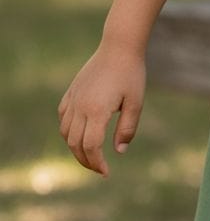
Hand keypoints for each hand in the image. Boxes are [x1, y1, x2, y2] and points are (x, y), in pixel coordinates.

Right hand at [58, 45, 145, 177]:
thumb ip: (127, 128)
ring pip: (66, 132)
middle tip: (99, 169)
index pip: (91, 146)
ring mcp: (73, 99)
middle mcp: (80, 106)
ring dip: (75, 148)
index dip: (97, 163)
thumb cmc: (131, 74)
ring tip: (90, 155)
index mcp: (97, 110)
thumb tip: (119, 151)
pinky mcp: (71, 92)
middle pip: (75, 143)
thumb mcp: (136, 102)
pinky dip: (68, 131)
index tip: (106, 172)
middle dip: (86, 160)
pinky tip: (79, 135)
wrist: (118, 47)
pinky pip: (63, 117)